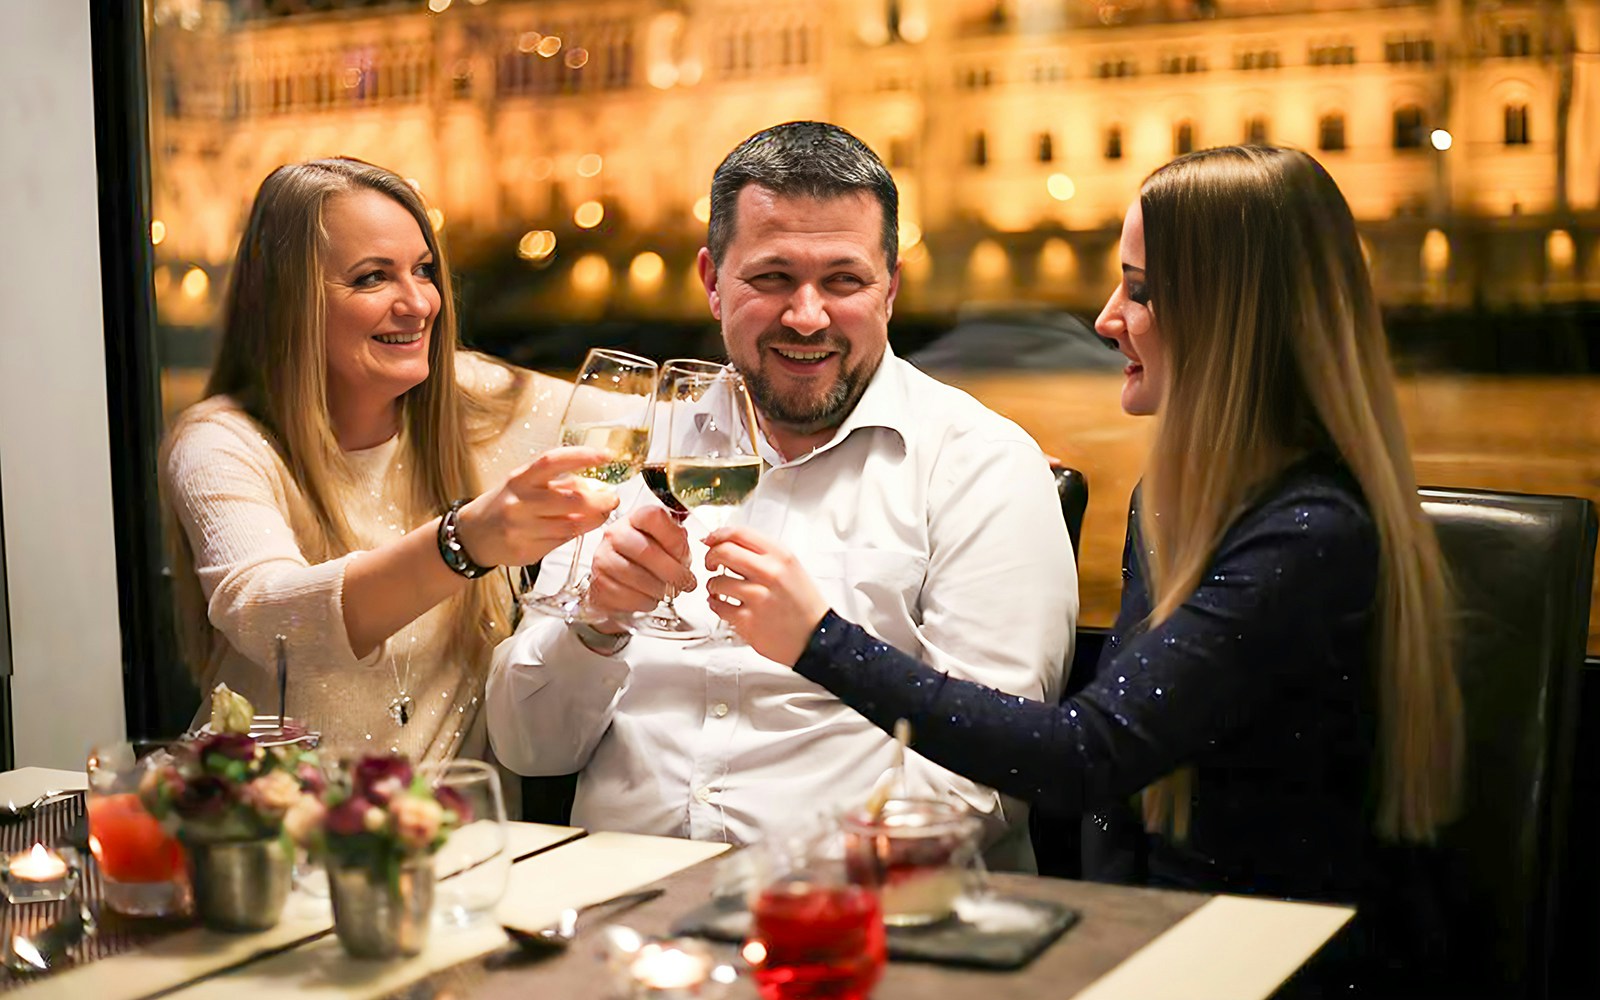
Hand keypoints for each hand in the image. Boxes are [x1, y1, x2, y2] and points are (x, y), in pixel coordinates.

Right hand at [454, 447, 618, 567]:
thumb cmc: (505, 504)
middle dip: (600, 499)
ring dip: (595, 518)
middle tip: (612, 498)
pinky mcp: (526, 550)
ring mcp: (521, 528)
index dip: (582, 456)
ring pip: (572, 525)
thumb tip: (597, 484)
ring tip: (602, 512)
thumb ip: (556, 482)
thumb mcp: (524, 484)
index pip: (553, 461)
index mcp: (519, 479)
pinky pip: (562, 541)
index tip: (605, 455)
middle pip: (572, 499)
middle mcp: (519, 502)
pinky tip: (583, 527)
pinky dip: (579, 533)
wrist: (474, 535)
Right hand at [585, 505, 696, 621]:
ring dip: (659, 589)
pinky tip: (650, 597)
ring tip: (668, 591)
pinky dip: (645, 601)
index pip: (653, 517)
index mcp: (636, 518)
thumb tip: (682, 557)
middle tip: (685, 582)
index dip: (674, 539)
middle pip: (645, 550)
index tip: (684, 556)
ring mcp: (603, 558)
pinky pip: (627, 596)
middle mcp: (616, 534)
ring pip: (636, 576)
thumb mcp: (667, 543)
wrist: (619, 577)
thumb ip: (678, 544)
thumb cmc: (648, 558)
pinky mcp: (599, 583)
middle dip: (672, 571)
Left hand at [703, 526, 829, 665]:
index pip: (739, 533)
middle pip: (723, 552)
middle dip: (710, 557)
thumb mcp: (791, 567)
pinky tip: (724, 605)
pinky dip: (716, 605)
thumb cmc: (803, 603)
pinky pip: (718, 607)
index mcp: (781, 556)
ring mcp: (758, 598)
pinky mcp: (749, 621)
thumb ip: (762, 554)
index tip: (711, 540)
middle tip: (711, 564)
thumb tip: (727, 543)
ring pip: (717, 582)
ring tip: (721, 590)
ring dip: (713, 585)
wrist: (816, 637)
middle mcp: (770, 573)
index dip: (718, 535)